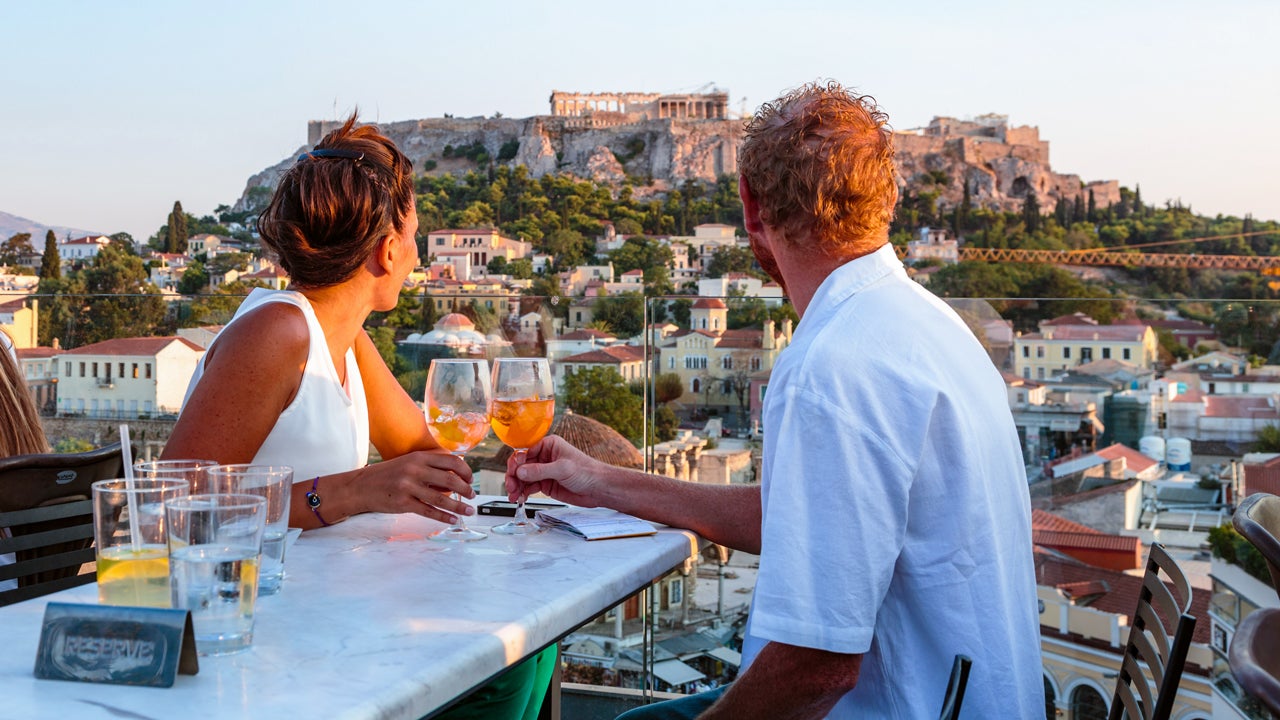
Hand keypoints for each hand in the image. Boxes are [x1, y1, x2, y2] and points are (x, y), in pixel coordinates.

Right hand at [355, 450, 475, 523]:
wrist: (360, 486)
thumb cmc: (386, 475)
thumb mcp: (408, 463)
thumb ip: (429, 468)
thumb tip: (453, 479)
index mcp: (419, 457)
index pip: (451, 461)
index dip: (465, 471)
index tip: (470, 479)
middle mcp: (415, 469)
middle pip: (450, 480)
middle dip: (466, 490)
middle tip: (472, 496)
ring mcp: (409, 486)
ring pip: (442, 498)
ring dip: (459, 506)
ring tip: (469, 510)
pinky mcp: (403, 503)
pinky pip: (429, 511)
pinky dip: (444, 517)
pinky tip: (453, 519)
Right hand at [505, 435, 604, 507]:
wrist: (598, 488)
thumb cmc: (587, 472)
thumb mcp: (562, 469)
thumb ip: (540, 470)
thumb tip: (520, 471)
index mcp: (548, 445)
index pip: (525, 451)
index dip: (517, 461)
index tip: (513, 472)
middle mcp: (544, 457)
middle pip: (521, 465)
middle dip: (514, 475)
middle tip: (511, 486)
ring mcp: (543, 471)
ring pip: (523, 477)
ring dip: (516, 486)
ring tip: (514, 495)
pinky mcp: (545, 484)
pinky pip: (529, 487)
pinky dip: (523, 492)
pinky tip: (520, 498)